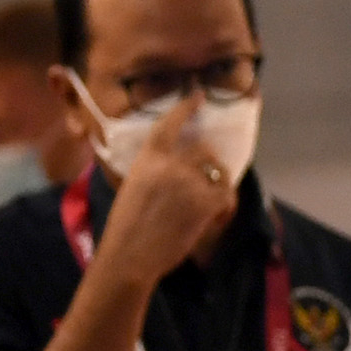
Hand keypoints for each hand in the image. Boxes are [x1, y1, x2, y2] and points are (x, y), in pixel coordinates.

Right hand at [91, 96, 232, 279]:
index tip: (198, 95)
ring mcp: (190, 183)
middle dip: (208, 161)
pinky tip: (220, 211)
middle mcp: (171, 165)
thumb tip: (165, 165)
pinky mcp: (204, 204)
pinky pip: (226, 194)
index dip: (186, 107)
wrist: (130, 254)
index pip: (170, 123)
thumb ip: (149, 169)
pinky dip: (225, 202)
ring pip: (218, 172)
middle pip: (202, 150)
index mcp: (149, 157)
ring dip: (219, 181)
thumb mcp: (130, 185)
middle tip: (209, 172)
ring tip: (214, 194)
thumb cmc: (125, 225)